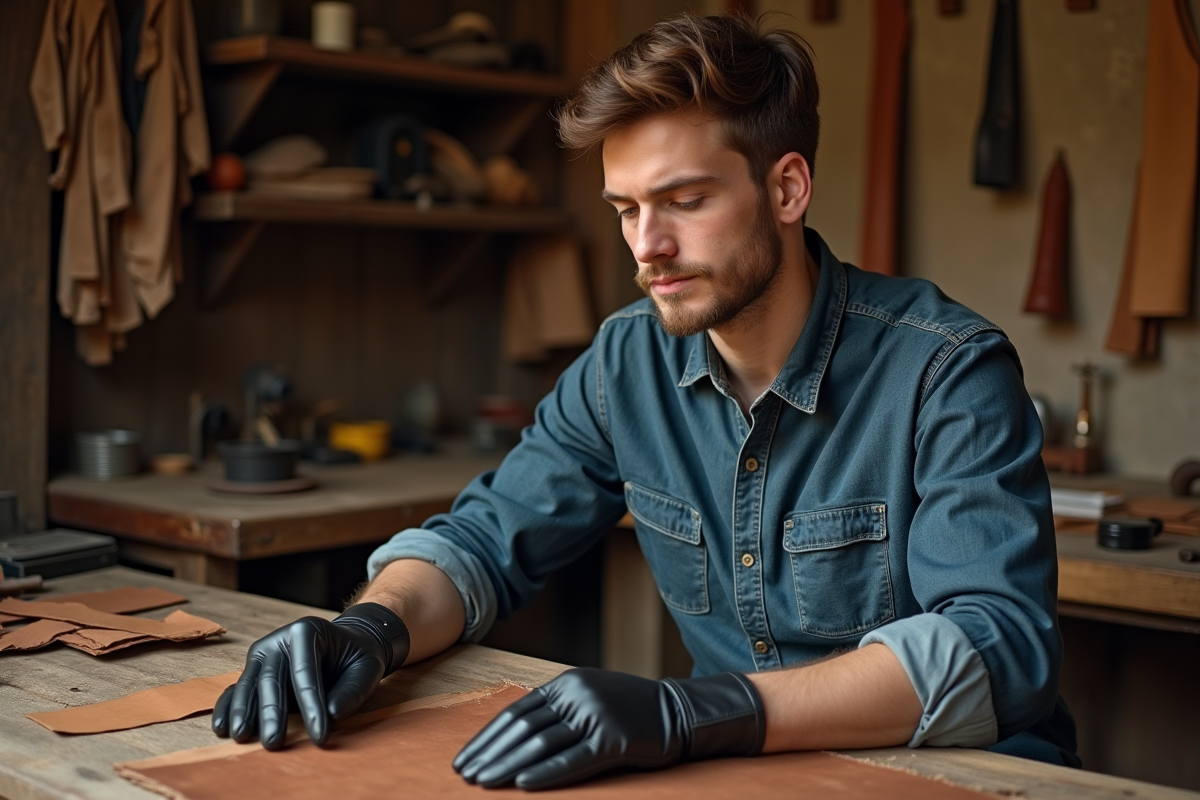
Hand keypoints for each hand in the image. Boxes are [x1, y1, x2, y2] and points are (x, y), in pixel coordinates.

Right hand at [211, 602, 408, 749]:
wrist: (346, 644)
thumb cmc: (356, 656)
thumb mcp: (367, 668)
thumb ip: (353, 690)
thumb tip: (332, 714)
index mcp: (307, 630)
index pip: (306, 672)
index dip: (312, 705)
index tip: (320, 736)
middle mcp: (280, 639)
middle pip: (272, 678)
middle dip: (272, 713)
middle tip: (274, 743)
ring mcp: (263, 653)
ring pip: (250, 683)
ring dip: (244, 712)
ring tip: (242, 737)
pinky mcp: (254, 669)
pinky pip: (237, 688)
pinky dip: (227, 707)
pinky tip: (222, 727)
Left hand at [452, 667, 763, 789]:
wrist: (678, 712)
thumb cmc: (628, 711)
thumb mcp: (588, 698)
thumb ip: (555, 712)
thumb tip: (512, 738)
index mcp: (565, 683)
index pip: (516, 712)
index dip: (487, 737)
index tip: (465, 758)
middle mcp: (576, 694)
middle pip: (522, 727)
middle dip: (490, 754)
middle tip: (465, 776)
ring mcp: (595, 716)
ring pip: (540, 743)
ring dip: (507, 765)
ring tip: (484, 783)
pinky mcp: (613, 741)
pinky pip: (572, 760)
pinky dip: (545, 773)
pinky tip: (523, 784)